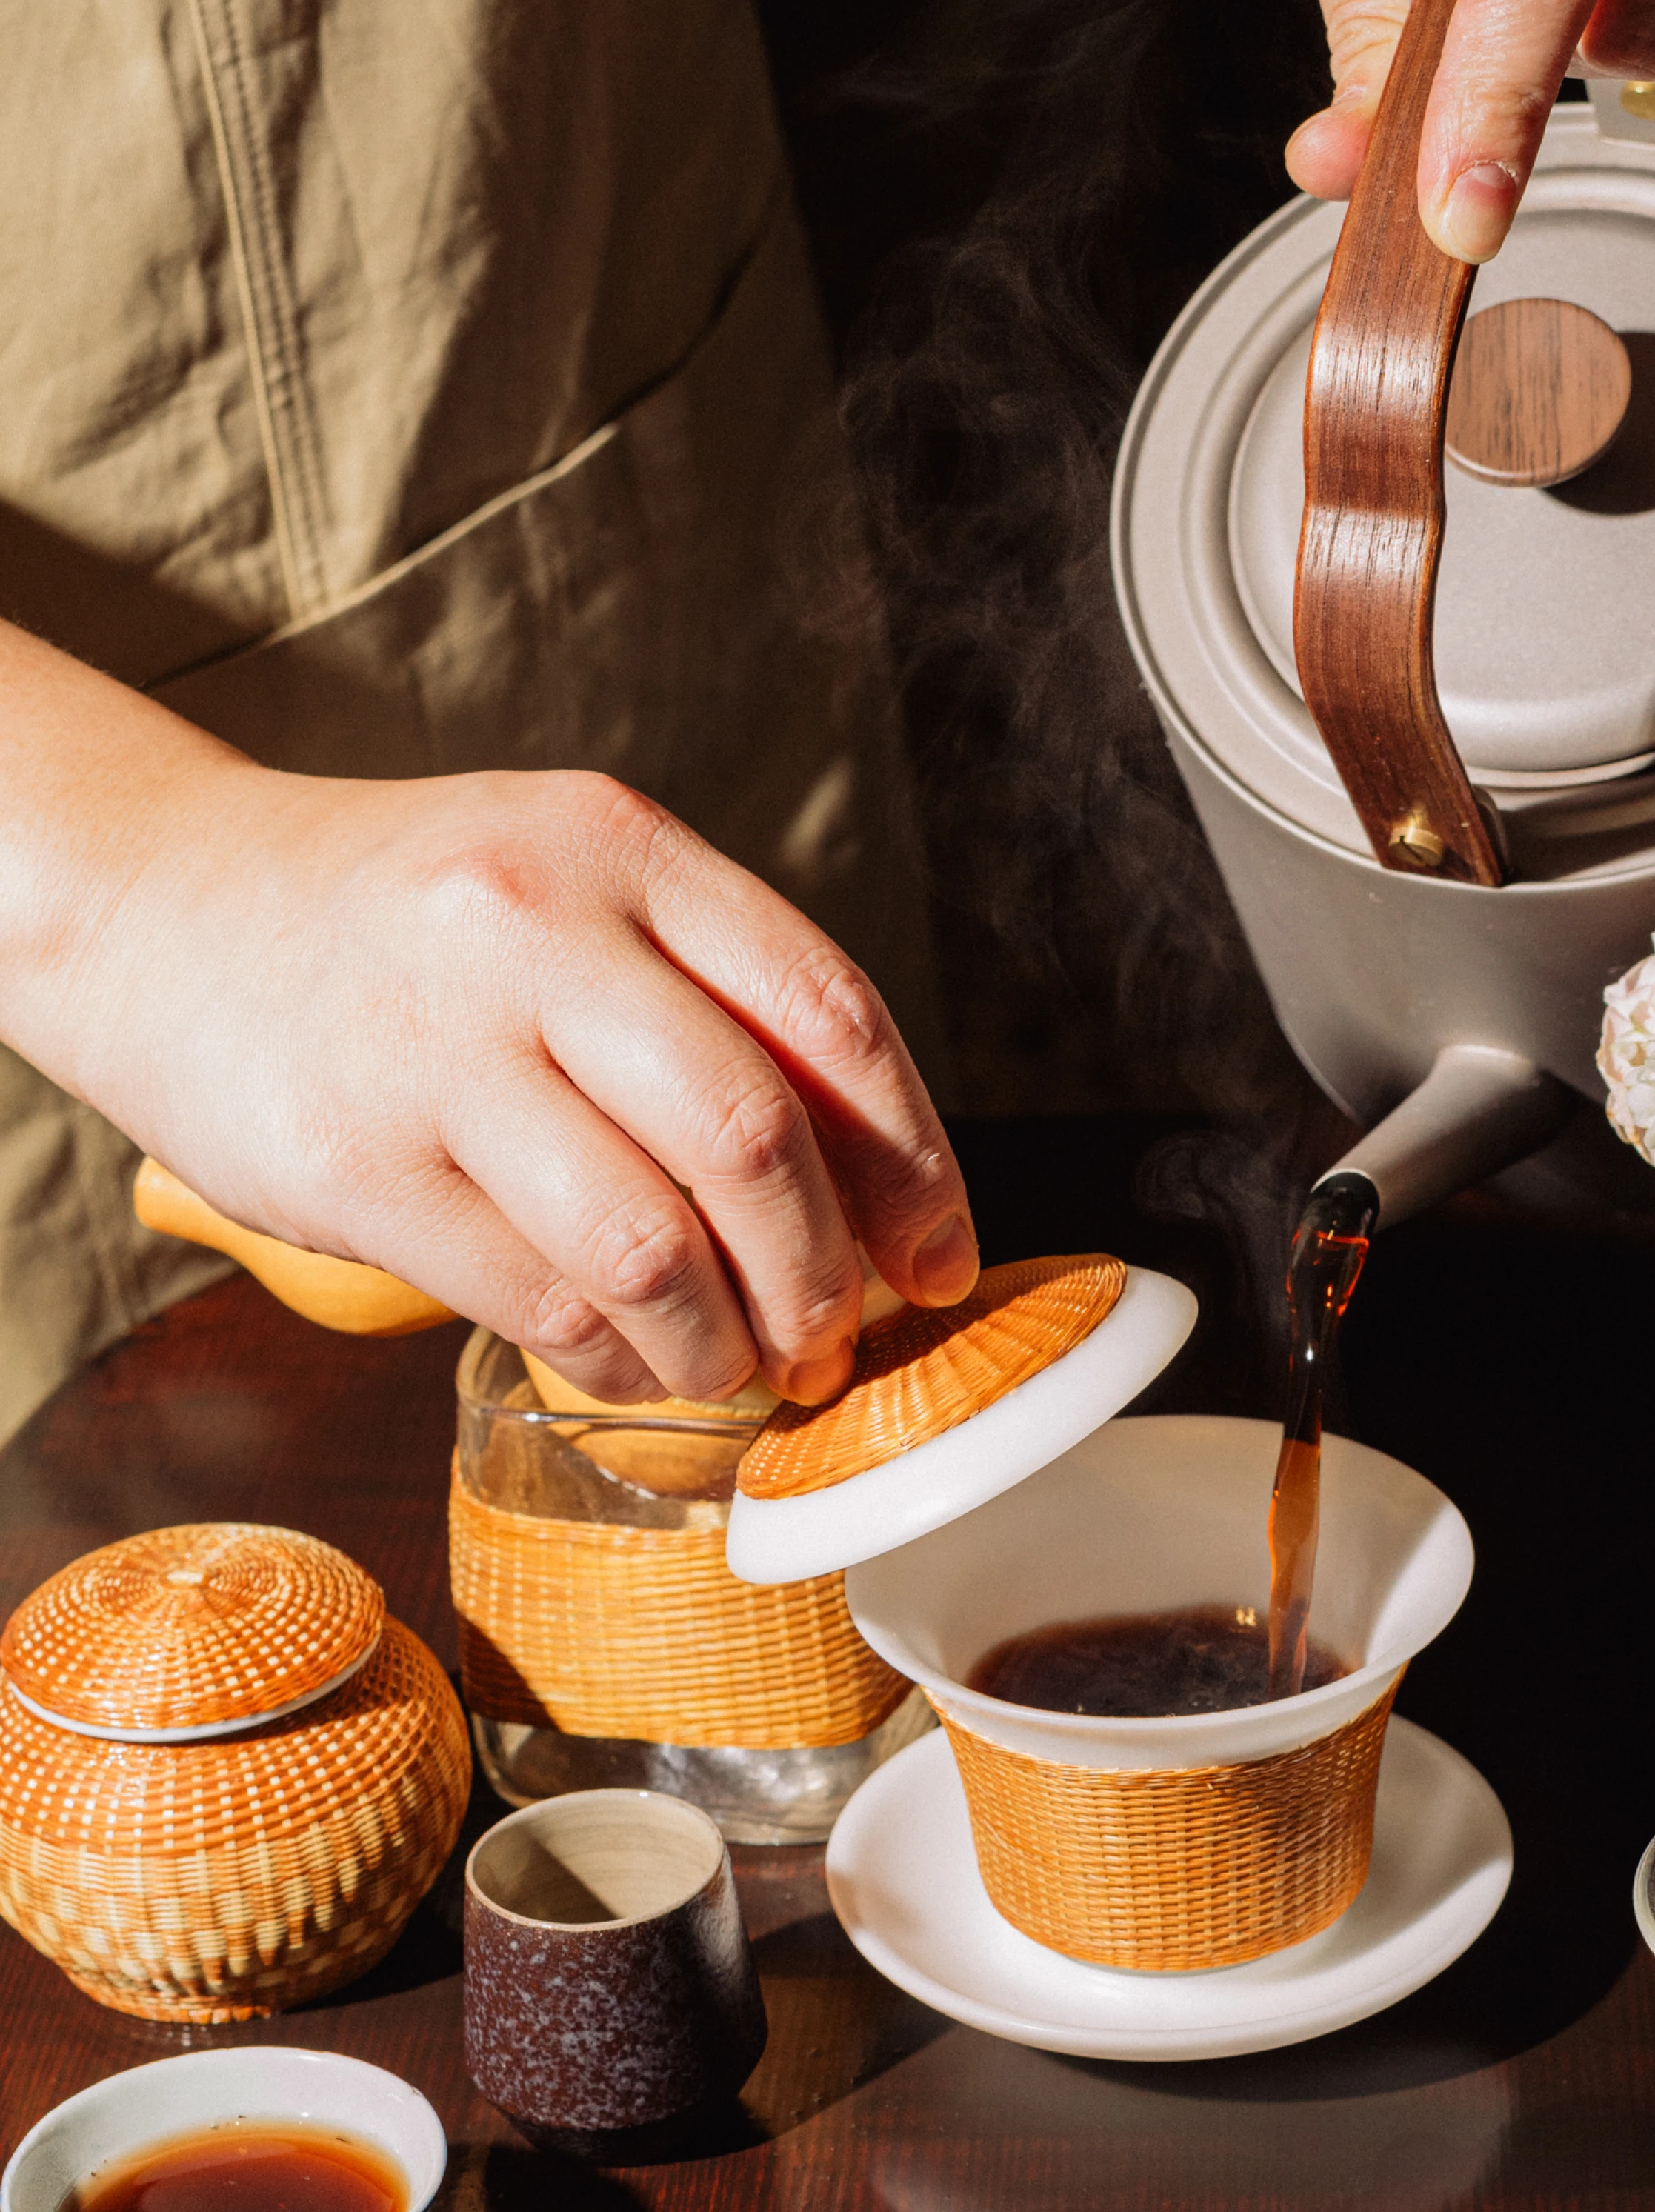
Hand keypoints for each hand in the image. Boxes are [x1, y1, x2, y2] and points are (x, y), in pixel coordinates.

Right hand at [0, 623, 975, 1406]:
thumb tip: (871, 1188)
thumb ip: (712, 997)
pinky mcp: (357, 1165)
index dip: (913, 1164)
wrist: (158, 905)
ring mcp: (435, 1047)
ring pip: (652, 1244)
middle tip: (830, 1337)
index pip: (830, 1015)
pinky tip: (625, 1361)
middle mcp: (532, 928)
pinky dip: (615, 1361)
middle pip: (755, 1138)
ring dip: (721, 1342)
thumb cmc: (403, 923)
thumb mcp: (571, 886)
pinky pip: (540, 1301)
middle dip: (823, 1274)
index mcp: (619, 846)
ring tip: (730, 1365)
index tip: (938, 1259)